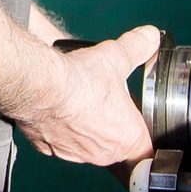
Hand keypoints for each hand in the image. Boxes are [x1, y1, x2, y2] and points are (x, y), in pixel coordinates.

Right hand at [17, 25, 159, 168]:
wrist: (40, 86)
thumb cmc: (81, 80)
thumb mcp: (118, 56)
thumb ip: (138, 46)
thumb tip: (150, 36)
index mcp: (128, 138)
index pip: (147, 150)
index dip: (142, 132)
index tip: (137, 119)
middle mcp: (103, 154)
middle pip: (116, 146)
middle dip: (114, 127)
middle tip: (108, 104)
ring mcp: (75, 155)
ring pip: (88, 146)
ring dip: (87, 129)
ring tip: (83, 104)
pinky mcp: (50, 150)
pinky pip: (61, 143)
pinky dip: (61, 130)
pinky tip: (60, 110)